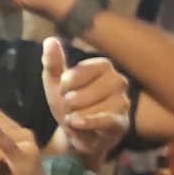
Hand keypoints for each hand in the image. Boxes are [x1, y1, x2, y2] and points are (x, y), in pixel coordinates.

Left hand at [41, 38, 129, 164]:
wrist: (79, 134)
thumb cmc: (70, 104)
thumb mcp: (56, 83)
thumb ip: (53, 63)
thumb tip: (50, 40)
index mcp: (103, 66)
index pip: (75, 74)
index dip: (64, 86)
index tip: (65, 91)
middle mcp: (118, 80)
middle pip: (80, 93)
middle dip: (69, 104)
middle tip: (74, 108)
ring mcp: (123, 101)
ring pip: (88, 108)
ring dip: (75, 117)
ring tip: (80, 119)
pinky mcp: (122, 122)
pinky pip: (105, 120)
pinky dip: (87, 122)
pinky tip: (76, 123)